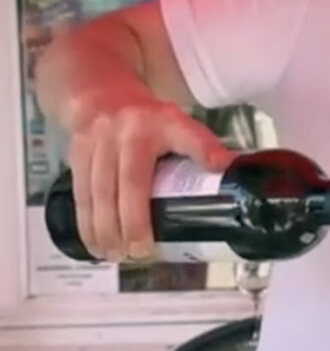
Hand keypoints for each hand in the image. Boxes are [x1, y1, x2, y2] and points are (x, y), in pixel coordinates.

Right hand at [67, 89, 233, 260]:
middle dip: (131, 223)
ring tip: (116, 256)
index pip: (182, 141)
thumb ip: (201, 146)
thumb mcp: (178, 123)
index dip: (196, 156)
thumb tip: (231, 169)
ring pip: (99, 193)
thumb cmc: (145, 118)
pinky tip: (95, 245)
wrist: (99, 93)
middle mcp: (126, 133)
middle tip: (140, 253)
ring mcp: (98, 144)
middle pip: (128, 184)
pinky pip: (81, 195)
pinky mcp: (77, 155)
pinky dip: (87, 224)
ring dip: (106, 231)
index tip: (207, 181)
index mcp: (159, 124)